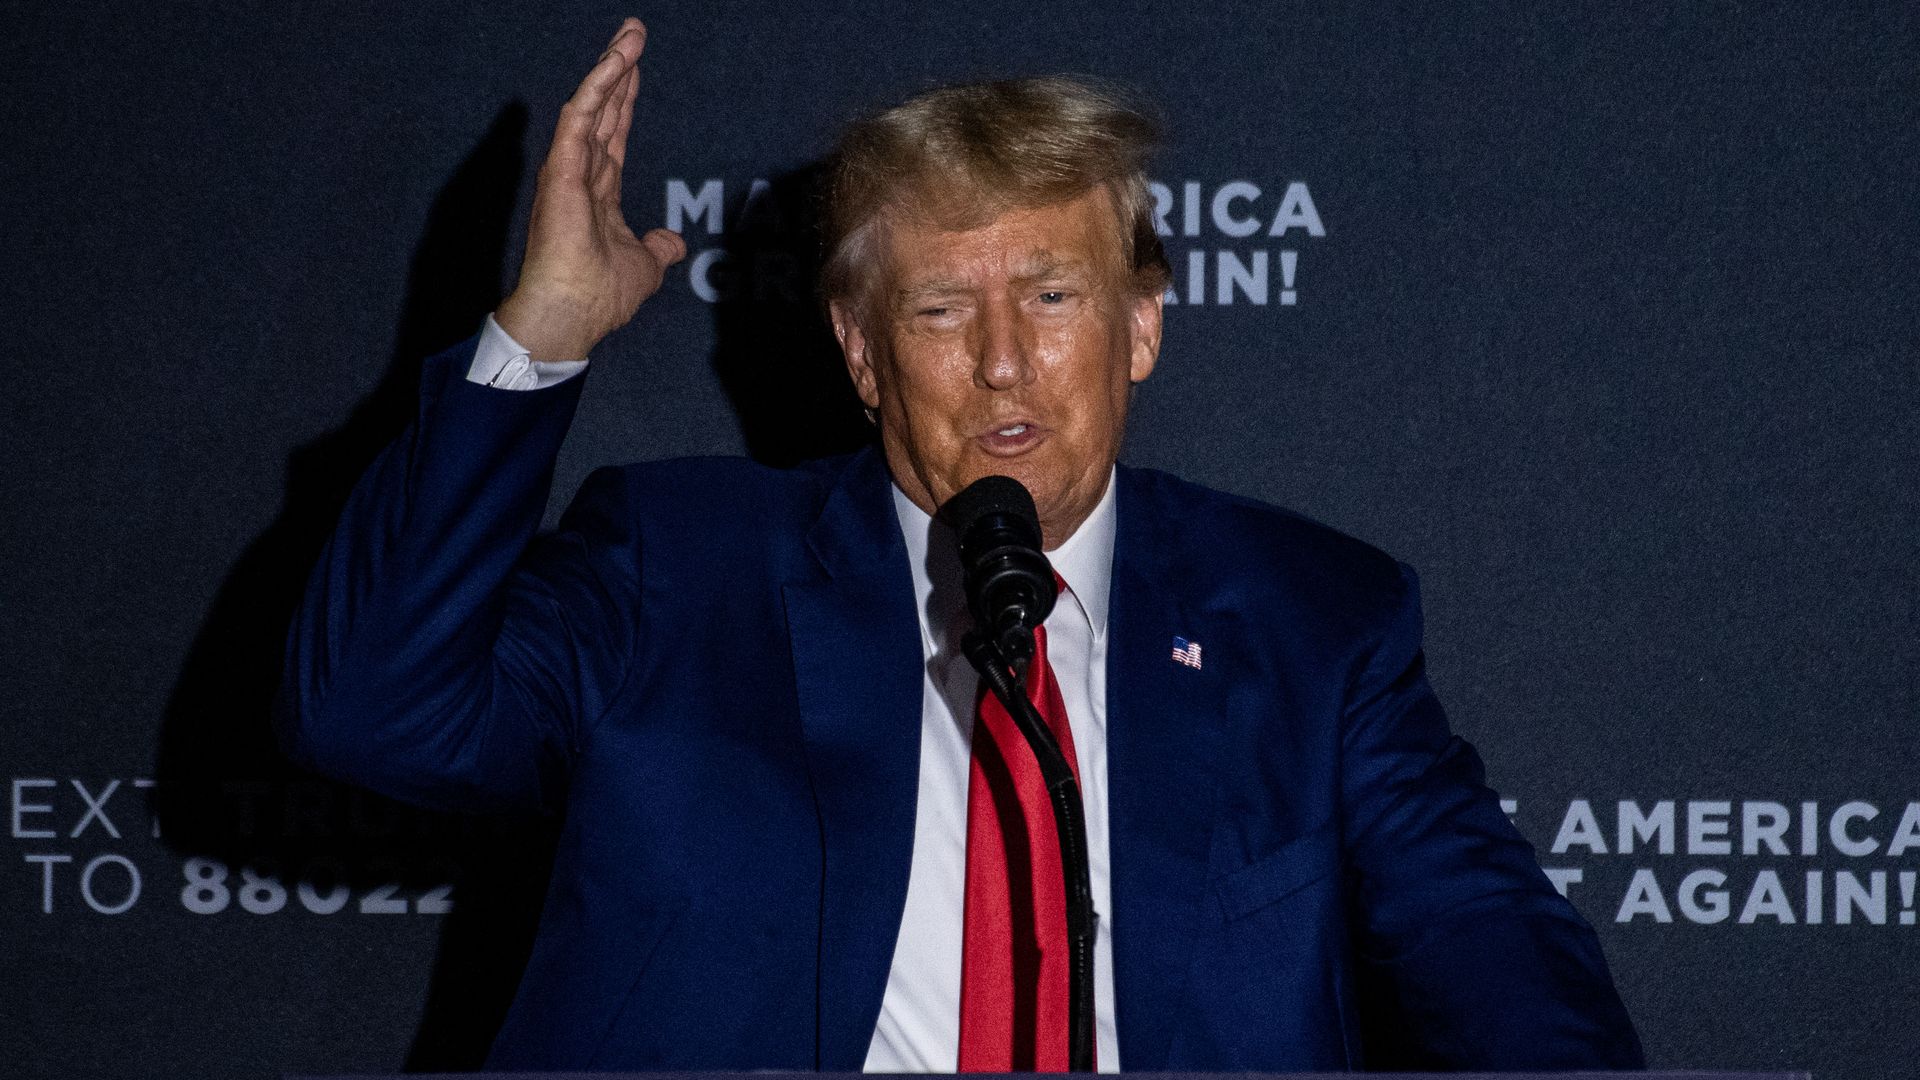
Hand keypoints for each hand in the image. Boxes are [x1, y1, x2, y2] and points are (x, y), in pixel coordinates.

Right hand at [497, 18, 686, 360]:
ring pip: (591, 105)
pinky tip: (617, 60)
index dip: (625, 103)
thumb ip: (657, 249)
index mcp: (597, 195)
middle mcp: (580, 176)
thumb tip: (673, 242)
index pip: (613, 137)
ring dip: (612, 68)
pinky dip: (599, 86)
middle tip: (634, 33)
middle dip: (619, 72)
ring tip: (632, 34)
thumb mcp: (644, 267)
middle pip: (603, 112)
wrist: (573, 315)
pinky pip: (581, 115)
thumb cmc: (600, 297)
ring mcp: (568, 170)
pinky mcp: (562, 168)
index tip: (636, 70)